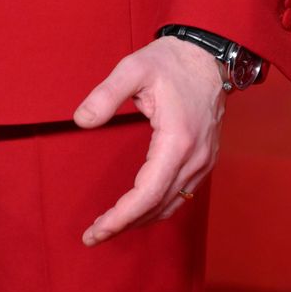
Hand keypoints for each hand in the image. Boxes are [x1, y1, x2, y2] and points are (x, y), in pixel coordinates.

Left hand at [74, 37, 224, 245]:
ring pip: (172, 204)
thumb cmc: (172, 61)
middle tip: (93, 235)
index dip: (121, 216)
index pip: (148, 193)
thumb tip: (81, 120)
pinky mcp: (205, 159)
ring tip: (109, 227)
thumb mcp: (134, 68)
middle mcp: (195, 157)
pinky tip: (138, 210)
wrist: (210, 56)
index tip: (97, 230)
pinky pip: (181, 194)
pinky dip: (158, 207)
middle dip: (125, 224)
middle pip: (159, 205)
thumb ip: (106, 94)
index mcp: (178, 140)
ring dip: (141, 220)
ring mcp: (204, 161)